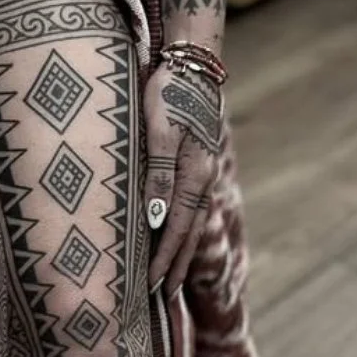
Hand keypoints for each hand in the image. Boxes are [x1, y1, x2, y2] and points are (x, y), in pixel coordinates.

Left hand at [142, 59, 223, 295]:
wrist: (192, 59)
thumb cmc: (168, 91)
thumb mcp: (158, 130)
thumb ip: (157, 173)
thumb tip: (157, 218)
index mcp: (193, 173)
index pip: (177, 228)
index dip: (165, 259)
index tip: (153, 286)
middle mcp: (202, 176)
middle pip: (190, 232)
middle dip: (177, 265)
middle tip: (164, 296)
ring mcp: (203, 168)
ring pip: (194, 220)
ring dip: (183, 251)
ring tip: (174, 277)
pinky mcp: (198, 159)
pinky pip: (192, 203)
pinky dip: (186, 227)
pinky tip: (179, 234)